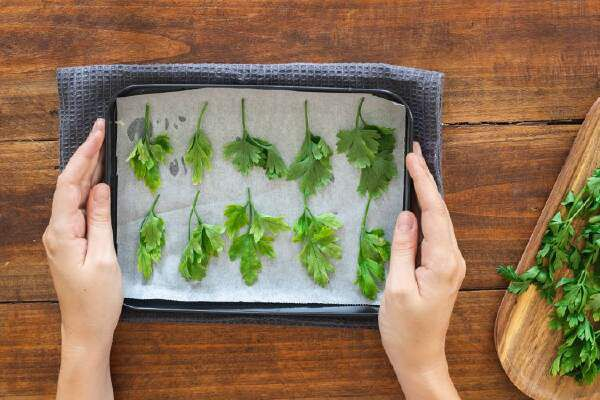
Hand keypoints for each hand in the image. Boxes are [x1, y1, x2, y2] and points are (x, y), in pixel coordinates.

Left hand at [43, 118, 121, 398]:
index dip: (84, 155)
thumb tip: (101, 186)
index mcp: (62, 232)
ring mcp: (61, 236)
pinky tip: (98, 179)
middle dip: (85, 156)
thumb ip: (101, 219)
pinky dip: (88, 190)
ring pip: (72, 195)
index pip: (70, 183)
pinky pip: (78, 209)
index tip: (99, 132)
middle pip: (68, 185)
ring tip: (102, 146)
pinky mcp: (70, 242)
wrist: (85, 329)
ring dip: (86, 170)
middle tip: (102, 130)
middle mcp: (56, 230)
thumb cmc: (98, 299)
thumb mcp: (105, 257)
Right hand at [378, 142, 464, 399]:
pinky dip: (426, 212)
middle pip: (441, 211)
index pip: (434, 211)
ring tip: (414, 168)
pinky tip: (417, 201)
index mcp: (443, 261)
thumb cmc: (404, 328)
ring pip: (439, 220)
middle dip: (427, 179)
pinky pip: (436, 233)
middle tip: (413, 152)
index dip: (423, 181)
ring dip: (427, 193)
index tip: (412, 156)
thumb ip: (403, 249)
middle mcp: (453, 258)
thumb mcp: (396, 288)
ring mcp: (450, 263)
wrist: (420, 357)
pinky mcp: (443, 268)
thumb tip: (406, 214)